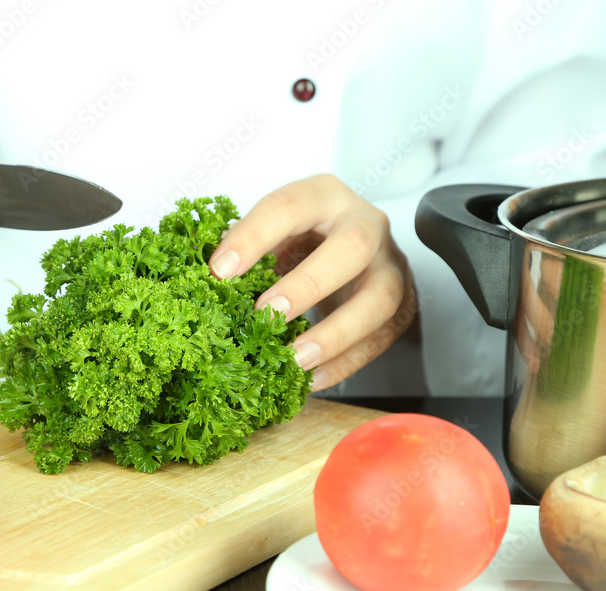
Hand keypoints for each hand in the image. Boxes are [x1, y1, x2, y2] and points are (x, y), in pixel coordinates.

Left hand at [208, 174, 418, 392]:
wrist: (345, 248)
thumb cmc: (302, 239)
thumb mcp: (271, 234)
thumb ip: (241, 250)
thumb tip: (203, 281)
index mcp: (323, 196)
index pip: (288, 206)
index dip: (253, 237)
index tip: (220, 270)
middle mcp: (365, 223)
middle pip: (354, 247)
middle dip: (309, 284)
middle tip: (267, 314)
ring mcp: (390, 264)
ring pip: (380, 298)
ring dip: (335, 334)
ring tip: (293, 359)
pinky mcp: (402, 303)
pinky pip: (382, 337)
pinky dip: (346, 363)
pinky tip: (311, 378)